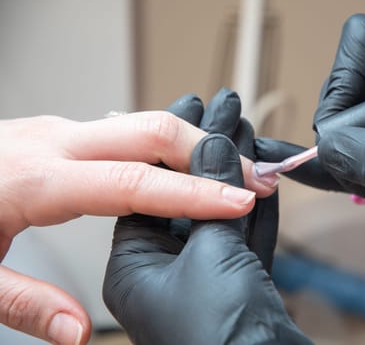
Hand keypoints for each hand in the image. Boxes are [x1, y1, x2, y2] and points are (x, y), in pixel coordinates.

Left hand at [0, 106, 275, 342]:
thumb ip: (26, 304)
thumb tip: (79, 332)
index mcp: (36, 179)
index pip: (134, 181)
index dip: (193, 192)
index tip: (239, 200)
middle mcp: (56, 143)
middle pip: (151, 131)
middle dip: (210, 153)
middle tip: (253, 178)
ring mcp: (63, 131)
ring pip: (145, 124)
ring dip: (195, 146)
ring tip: (234, 174)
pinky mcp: (66, 133)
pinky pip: (130, 131)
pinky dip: (169, 146)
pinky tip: (188, 167)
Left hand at [103, 133, 310, 343]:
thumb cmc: (218, 342)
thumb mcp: (210, 263)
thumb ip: (209, 206)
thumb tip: (214, 159)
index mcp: (131, 267)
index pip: (147, 192)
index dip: (185, 157)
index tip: (212, 124)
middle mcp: (155, 269)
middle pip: (175, 191)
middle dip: (205, 149)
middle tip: (225, 109)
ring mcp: (191, 276)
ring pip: (210, 208)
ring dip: (229, 167)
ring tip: (242, 126)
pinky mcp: (223, 284)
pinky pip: (234, 233)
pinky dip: (250, 204)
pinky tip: (259, 173)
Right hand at [256, 14, 364, 274]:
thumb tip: (326, 147)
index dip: (346, 76)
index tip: (350, 122)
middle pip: (342, 88)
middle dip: (341, 126)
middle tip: (363, 159)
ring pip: (337, 128)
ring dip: (339, 157)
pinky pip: (338, 160)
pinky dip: (317, 165)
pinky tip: (289, 165)